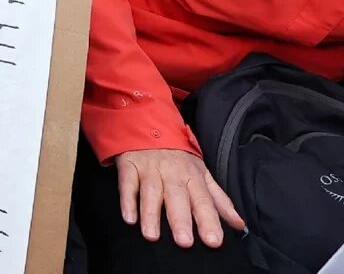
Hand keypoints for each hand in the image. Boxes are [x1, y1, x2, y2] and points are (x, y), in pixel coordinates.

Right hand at [114, 148, 244, 248]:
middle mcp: (172, 173)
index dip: (209, 221)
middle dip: (180, 219)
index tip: (213, 241)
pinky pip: (127, 184)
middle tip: (184, 242)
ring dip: (150, 214)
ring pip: (150, 192)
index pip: (203, 201)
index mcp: (193, 176)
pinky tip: (129, 218)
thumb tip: (239, 224)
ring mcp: (149, 168)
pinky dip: (127, 200)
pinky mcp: (129, 165)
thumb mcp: (202, 174)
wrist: (149, 124)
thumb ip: (219, 201)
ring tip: (152, 236)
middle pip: (177, 197)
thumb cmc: (179, 157)